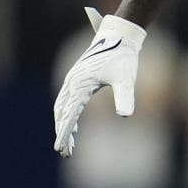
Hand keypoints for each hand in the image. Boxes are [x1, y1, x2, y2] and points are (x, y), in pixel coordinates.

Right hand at [52, 7, 146, 156]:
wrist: (119, 36)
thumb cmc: (124, 57)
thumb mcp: (127, 79)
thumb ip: (125, 97)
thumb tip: (126, 115)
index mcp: (81, 84)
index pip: (69, 114)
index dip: (64, 132)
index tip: (61, 148)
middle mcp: (72, 82)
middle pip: (61, 112)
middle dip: (61, 132)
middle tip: (65, 152)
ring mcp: (72, 79)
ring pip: (61, 107)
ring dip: (62, 125)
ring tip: (68, 145)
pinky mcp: (76, 78)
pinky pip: (67, 100)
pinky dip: (66, 115)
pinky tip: (73, 127)